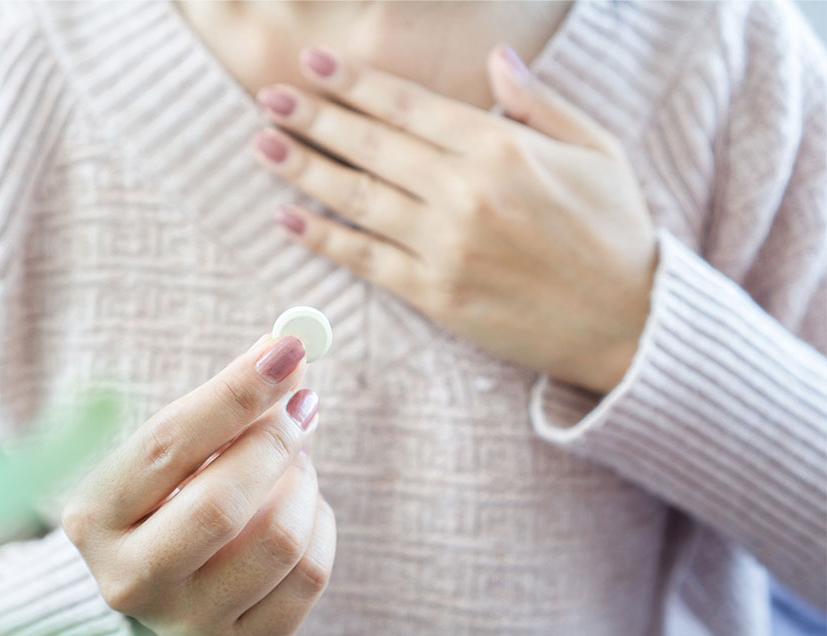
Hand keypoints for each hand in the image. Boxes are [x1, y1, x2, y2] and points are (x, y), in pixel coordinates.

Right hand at [62, 334, 334, 635]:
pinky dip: (321, 525)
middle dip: (275, 440)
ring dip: (303, 483)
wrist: (159, 590)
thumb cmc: (167, 500)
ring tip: (294, 465)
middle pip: (223, 503)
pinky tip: (302, 511)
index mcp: (95, 516)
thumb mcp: (173, 452)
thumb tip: (290, 354)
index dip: (234, 392)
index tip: (287, 346)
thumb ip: (222, 407)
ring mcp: (185, 625)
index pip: (168, 444)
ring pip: (279, 539)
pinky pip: (310, 576)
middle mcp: (129, 579)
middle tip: (300, 407)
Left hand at [251, 45, 658, 393]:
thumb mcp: (595, 150)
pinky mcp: (436, 295)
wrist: (630, 323)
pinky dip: (323, 238)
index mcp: (502, 148)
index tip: (312, 63)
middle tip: (267, 97)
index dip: (354, 82)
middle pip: (370, 145)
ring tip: (261, 145)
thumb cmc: (616, 231)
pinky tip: (287, 217)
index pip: (408, 105)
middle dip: (313, 117)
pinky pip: (366, 259)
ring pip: (357, 198)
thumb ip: (539, 102)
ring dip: (302, 169)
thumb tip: (496, 56)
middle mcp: (465, 192)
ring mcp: (446, 246)